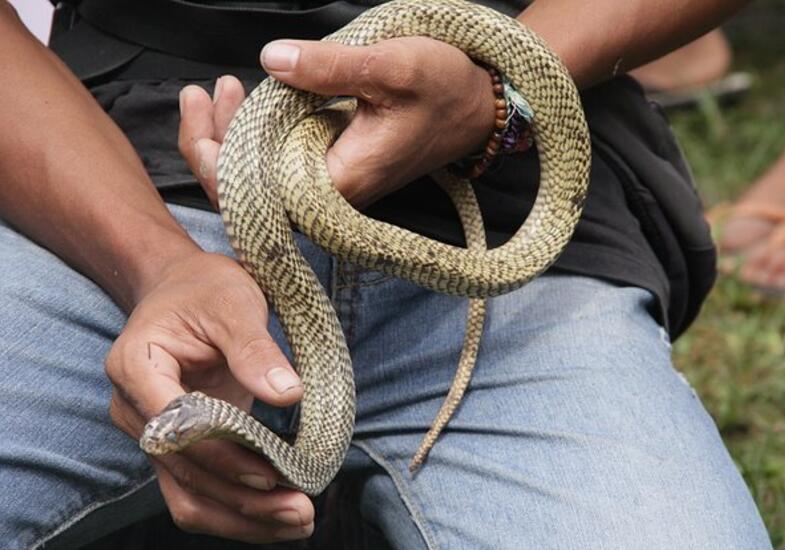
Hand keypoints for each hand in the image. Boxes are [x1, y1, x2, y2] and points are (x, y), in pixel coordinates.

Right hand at [106, 252, 313, 541]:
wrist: (183, 287)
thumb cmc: (206, 289)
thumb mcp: (234, 305)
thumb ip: (255, 350)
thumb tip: (288, 393)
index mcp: (137, 367)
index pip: (176, 426)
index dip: (223, 455)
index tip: (271, 472)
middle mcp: (134, 409)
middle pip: (184, 470)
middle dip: (242, 498)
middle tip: (301, 509)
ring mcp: (151, 434)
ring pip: (188, 494)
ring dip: (240, 516)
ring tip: (297, 520)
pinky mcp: (176, 447)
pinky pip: (197, 491)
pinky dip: (234, 509)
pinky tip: (275, 516)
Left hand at [179, 36, 496, 208]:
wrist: (480, 107)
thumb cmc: (445, 88)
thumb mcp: (391, 67)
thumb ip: (330, 68)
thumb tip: (271, 59)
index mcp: (340, 183)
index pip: (256, 190)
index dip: (215, 156)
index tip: (202, 104)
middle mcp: (332, 195)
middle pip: (252, 189)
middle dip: (213, 143)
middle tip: (199, 93)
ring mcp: (333, 185)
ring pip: (265, 177)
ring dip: (233, 137)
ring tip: (217, 91)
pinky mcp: (335, 171)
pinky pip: (283, 163)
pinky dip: (260, 136)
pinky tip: (247, 103)